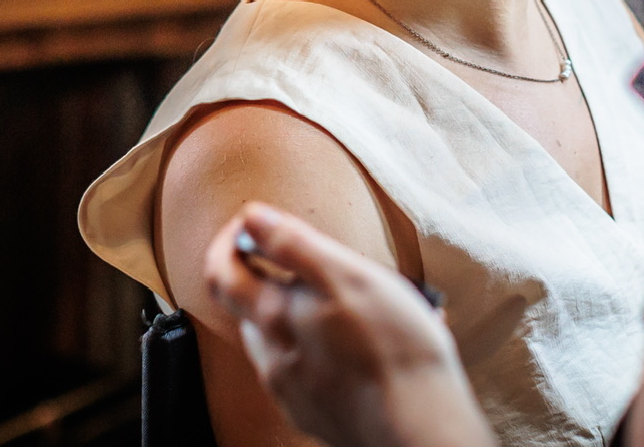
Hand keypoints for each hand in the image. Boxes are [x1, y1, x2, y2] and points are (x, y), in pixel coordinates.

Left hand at [204, 204, 493, 446]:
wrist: (419, 427)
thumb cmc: (393, 348)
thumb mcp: (346, 275)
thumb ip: (292, 244)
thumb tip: (251, 217)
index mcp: (274, 318)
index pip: (223, 274)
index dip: (229, 242)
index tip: (250, 223)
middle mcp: (273, 358)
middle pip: (247, 308)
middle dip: (262, 275)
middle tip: (299, 258)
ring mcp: (293, 391)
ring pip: (278, 341)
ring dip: (297, 314)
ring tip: (345, 301)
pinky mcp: (316, 414)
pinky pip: (306, 371)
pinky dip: (323, 349)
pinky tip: (361, 346)